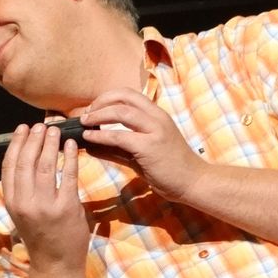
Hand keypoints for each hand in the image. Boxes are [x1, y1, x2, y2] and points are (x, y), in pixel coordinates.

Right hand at [2, 122, 89, 269]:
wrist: (56, 264)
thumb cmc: (42, 236)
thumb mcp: (23, 213)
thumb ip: (23, 189)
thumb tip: (29, 158)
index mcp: (12, 202)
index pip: (9, 166)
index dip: (16, 144)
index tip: (22, 129)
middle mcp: (25, 203)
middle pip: (26, 162)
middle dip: (34, 139)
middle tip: (41, 125)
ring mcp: (46, 206)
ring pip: (46, 166)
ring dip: (51, 144)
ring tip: (55, 130)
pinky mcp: (67, 208)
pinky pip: (69, 176)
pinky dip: (70, 157)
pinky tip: (71, 145)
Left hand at [77, 88, 204, 202]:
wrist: (194, 182)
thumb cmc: (170, 169)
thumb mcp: (141, 154)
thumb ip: (118, 148)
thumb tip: (91, 145)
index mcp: (157, 115)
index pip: (129, 94)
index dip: (107, 98)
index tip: (93, 109)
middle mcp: (157, 117)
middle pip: (123, 96)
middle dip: (100, 102)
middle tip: (85, 115)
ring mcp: (155, 130)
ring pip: (121, 112)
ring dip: (98, 115)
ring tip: (83, 123)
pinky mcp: (150, 146)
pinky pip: (120, 136)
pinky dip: (101, 135)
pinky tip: (89, 138)